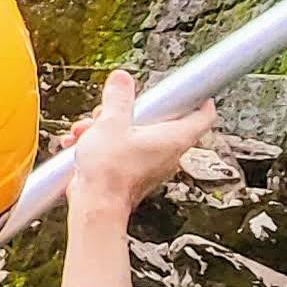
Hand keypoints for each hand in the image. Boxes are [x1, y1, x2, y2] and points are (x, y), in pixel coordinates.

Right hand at [60, 70, 214, 231]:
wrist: (95, 207)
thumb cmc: (110, 172)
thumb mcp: (110, 123)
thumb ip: (118, 99)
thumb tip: (122, 80)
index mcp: (174, 138)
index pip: (204, 115)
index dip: (200, 98)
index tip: (193, 89)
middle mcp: (168, 153)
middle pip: (160, 120)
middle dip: (131, 111)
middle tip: (113, 109)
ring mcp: (151, 165)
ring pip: (136, 134)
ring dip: (110, 128)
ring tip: (90, 129)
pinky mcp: (133, 174)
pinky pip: (123, 150)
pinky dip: (104, 144)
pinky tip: (83, 144)